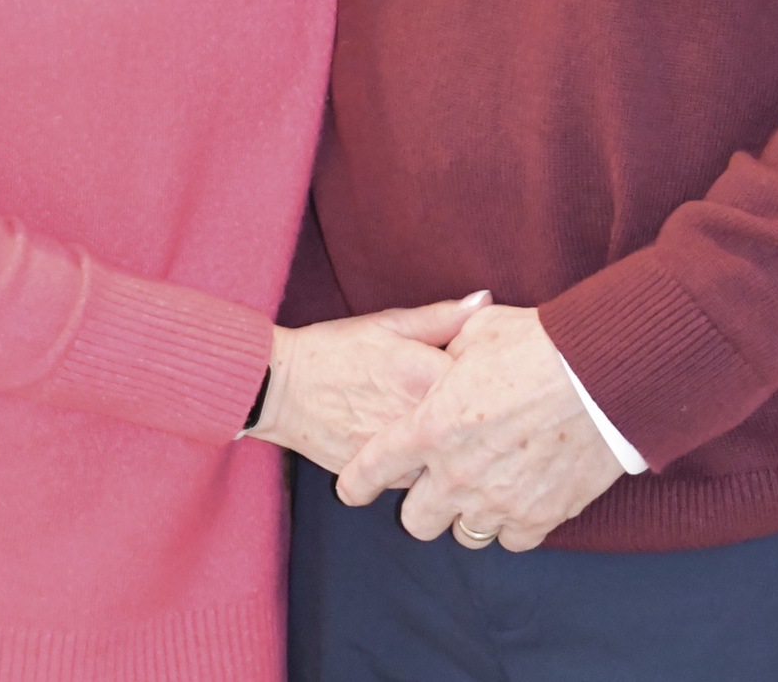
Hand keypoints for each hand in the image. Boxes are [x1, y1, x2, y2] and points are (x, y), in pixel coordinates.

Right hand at [248, 291, 491, 474]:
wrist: (280, 388)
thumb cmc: (334, 349)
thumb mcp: (388, 324)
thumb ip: (441, 317)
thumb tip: (485, 299)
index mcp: (424, 373)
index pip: (485, 381)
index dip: (494, 377)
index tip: (497, 373)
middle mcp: (416, 417)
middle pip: (474, 426)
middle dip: (482, 418)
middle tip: (488, 407)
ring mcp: (400, 452)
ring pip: (450, 459)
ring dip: (458, 448)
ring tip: (465, 435)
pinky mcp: (383, 475)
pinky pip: (422, 478)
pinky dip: (429, 467)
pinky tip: (430, 453)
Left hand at [336, 304, 625, 551]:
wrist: (602, 374)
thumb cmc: (538, 343)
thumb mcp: (481, 330)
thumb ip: (450, 343)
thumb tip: (447, 342)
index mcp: (433, 425)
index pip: (376, 467)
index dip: (358, 482)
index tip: (352, 489)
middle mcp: (458, 473)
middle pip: (417, 521)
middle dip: (421, 504)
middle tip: (436, 483)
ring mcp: (499, 500)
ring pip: (465, 534)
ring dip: (468, 513)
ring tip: (483, 488)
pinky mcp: (540, 516)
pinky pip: (512, 540)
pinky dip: (511, 523)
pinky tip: (518, 498)